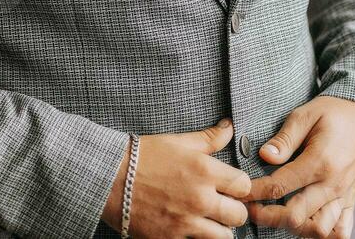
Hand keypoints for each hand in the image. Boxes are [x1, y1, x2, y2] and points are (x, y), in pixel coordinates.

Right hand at [101, 117, 250, 237]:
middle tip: (223, 206)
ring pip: (224, 237)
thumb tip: (229, 127)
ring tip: (209, 221)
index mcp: (204, 170)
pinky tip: (191, 231)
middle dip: (234, 211)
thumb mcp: (178, 141)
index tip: (232, 187)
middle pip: (239, 216)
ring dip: (219, 230)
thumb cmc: (144, 156)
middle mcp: (199, 198)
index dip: (240, 187)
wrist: (110, 177)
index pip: (244, 185)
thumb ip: (209, 138)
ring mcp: (186, 223)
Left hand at [244, 96, 354, 237]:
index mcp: (320, 161)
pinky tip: (307, 224)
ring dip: (295, 228)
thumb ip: (285, 138)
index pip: (280, 186)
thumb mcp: (307, 113)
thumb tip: (264, 156)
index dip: (256, 192)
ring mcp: (344, 195)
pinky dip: (324, 233)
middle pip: (296, 216)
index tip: (241, 191)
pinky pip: (341, 231)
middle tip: (251, 209)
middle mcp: (333, 184)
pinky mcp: (351, 200)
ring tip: (277, 215)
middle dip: (269, 216)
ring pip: (318, 229)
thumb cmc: (337, 111)